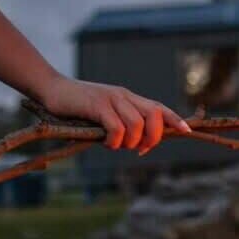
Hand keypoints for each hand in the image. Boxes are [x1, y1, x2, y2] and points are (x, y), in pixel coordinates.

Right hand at [31, 73, 190, 152]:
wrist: (51, 89)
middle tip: (139, 149)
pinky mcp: (97, 105)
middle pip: (154, 116)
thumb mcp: (105, 114)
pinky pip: (117, 127)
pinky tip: (106, 142)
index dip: (174, 119)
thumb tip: (138, 145)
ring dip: (130, 142)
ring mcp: (112, 99)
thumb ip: (122, 124)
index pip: (159, 108)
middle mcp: (125, 96)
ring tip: (116, 145)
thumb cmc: (78, 108)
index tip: (187, 131)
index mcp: (129, 99)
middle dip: (153, 138)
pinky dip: (115, 141)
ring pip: (137, 124)